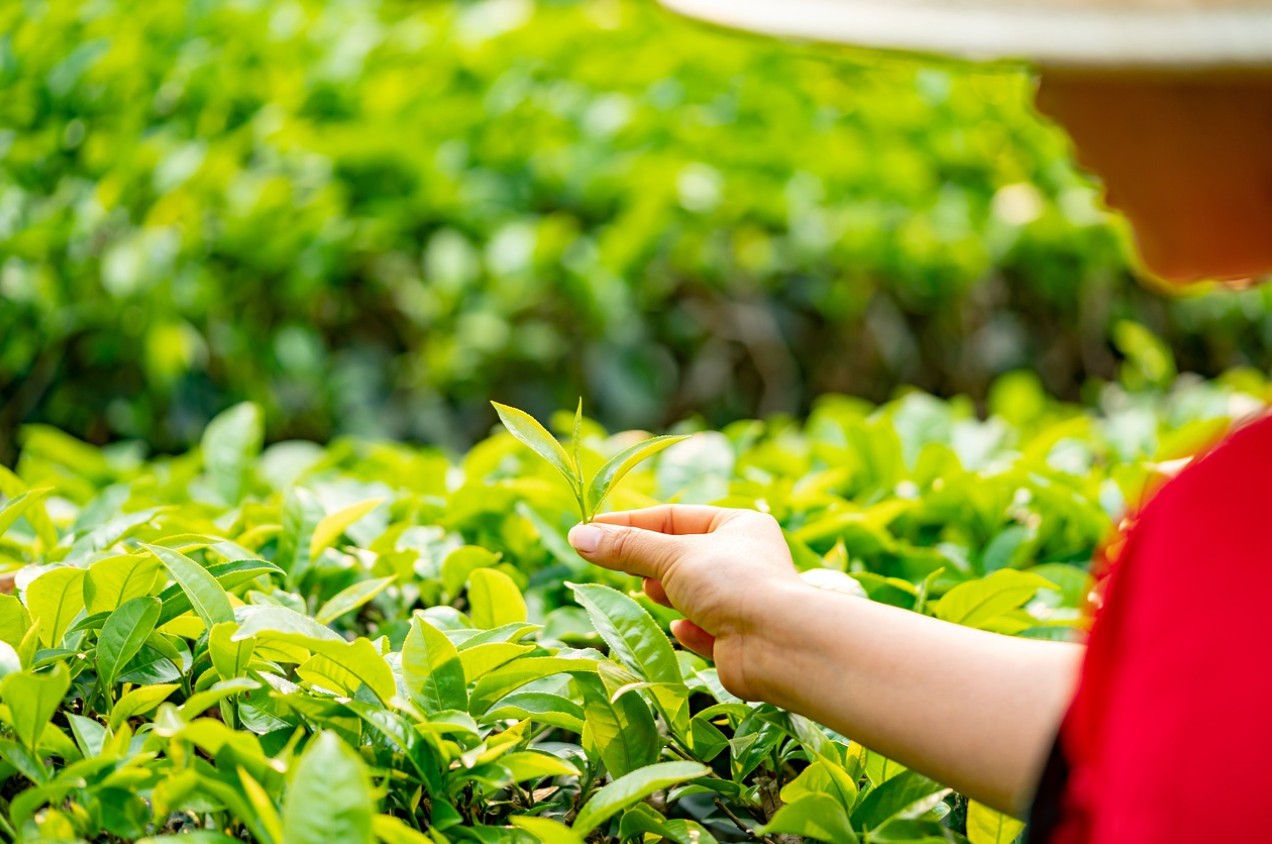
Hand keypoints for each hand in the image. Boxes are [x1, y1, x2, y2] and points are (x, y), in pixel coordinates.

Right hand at [568, 505, 803, 697]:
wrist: (779, 645)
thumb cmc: (733, 584)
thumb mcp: (673, 556)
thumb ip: (626, 548)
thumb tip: (578, 535)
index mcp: (738, 526)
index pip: (674, 518)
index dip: (631, 523)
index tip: (591, 530)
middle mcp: (745, 561)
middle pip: (681, 556)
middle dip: (649, 561)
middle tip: (610, 562)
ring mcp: (743, 602)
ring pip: (691, 594)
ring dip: (669, 593)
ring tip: (650, 591)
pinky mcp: (738, 641)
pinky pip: (705, 629)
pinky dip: (690, 628)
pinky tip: (683, 628)